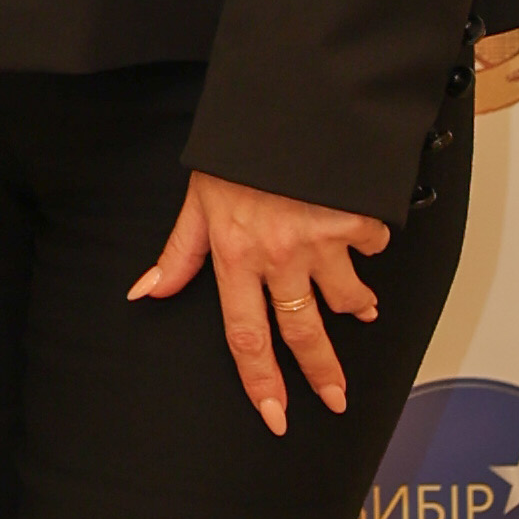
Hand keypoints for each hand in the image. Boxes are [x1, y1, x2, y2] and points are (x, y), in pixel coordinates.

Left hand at [130, 166, 390, 432]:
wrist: (285, 102)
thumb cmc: (237, 152)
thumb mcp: (199, 199)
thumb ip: (179, 252)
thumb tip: (147, 292)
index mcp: (235, 255)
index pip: (244, 335)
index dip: (260, 381)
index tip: (276, 416)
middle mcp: (278, 256)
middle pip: (303, 332)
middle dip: (322, 373)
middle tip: (335, 399)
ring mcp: (320, 240)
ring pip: (347, 297)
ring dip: (357, 306)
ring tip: (361, 309)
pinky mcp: (355, 218)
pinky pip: (371, 247)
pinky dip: (369, 245)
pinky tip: (362, 234)